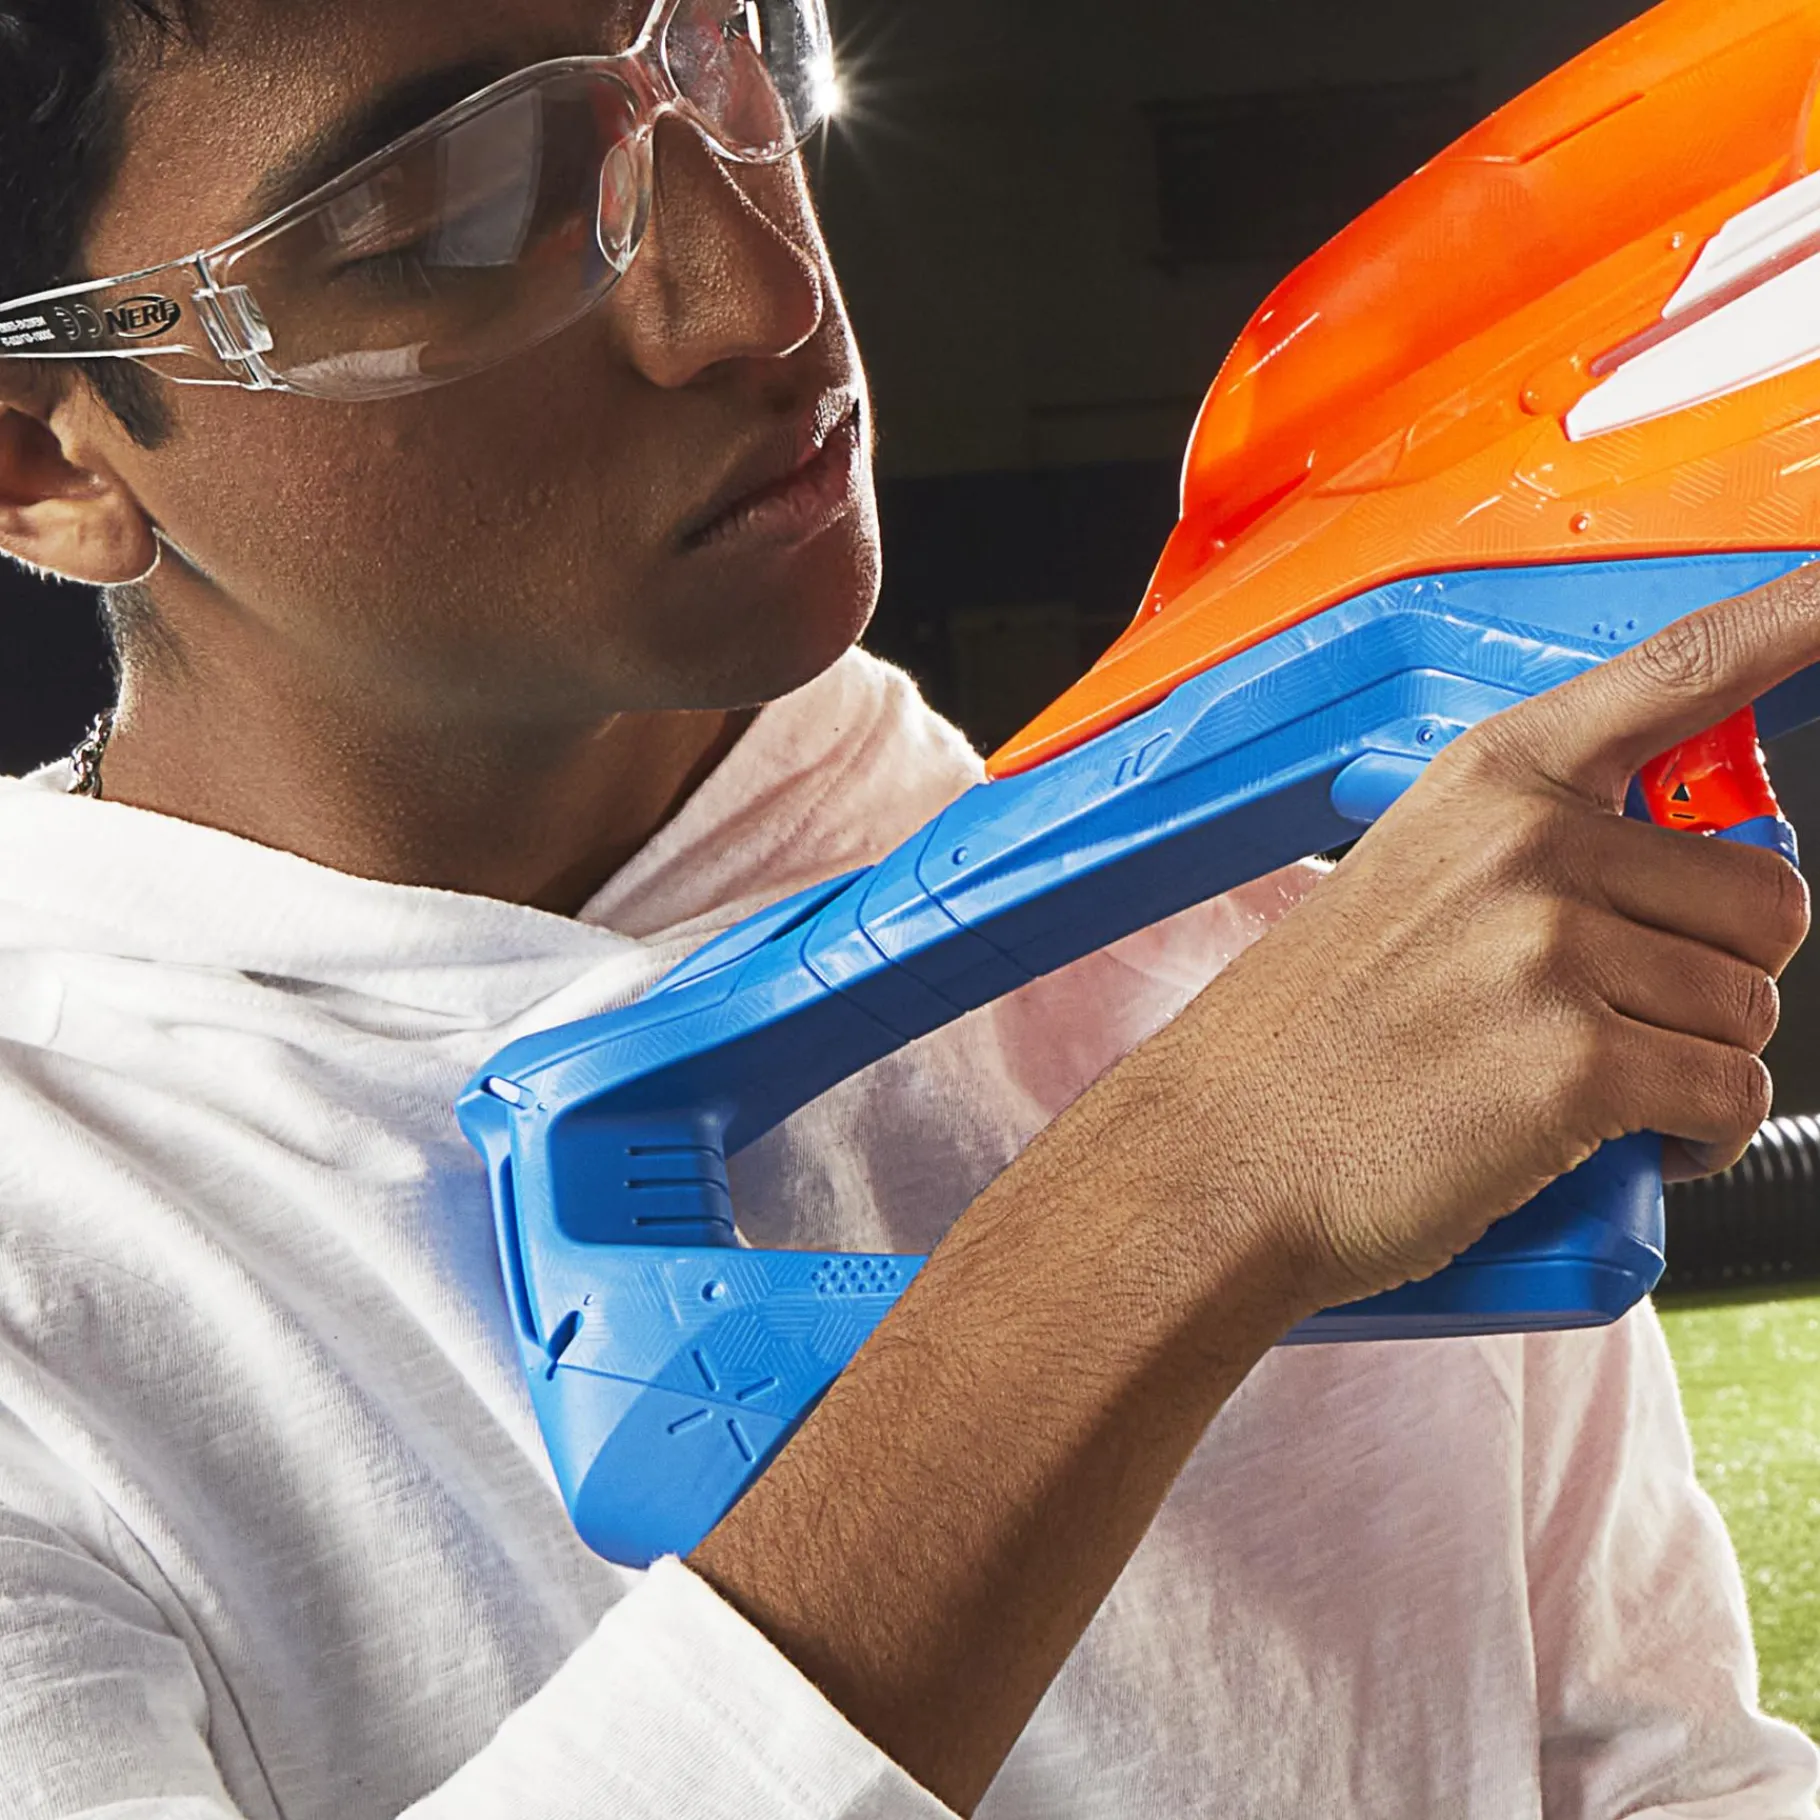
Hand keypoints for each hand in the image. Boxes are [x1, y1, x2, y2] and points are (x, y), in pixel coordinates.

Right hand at [1131, 568, 1818, 1309]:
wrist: (1218, 1155)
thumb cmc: (1306, 1039)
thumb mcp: (1406, 885)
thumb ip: (1534, 849)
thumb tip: (1668, 875)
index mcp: (1491, 780)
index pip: (1681, 671)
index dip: (1794, 617)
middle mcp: (1532, 844)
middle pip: (1765, 898)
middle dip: (1721, 974)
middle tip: (1624, 1016)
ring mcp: (1551, 949)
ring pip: (1755, 1009)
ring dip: (1701, 1064)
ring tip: (1590, 1089)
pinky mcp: (1573, 1065)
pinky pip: (1732, 1097)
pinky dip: (1699, 1139)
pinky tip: (1616, 1144)